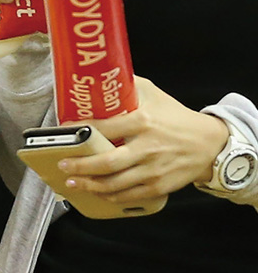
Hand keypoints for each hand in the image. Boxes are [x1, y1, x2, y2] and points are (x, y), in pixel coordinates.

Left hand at [55, 77, 229, 203]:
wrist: (209, 143)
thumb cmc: (175, 116)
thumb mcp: (152, 94)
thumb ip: (127, 86)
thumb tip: (99, 76)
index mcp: (142, 122)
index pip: (104, 128)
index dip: (80, 131)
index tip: (63, 131)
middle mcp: (146, 147)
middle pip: (107, 162)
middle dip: (81, 166)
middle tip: (62, 164)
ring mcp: (153, 170)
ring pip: (116, 183)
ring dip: (90, 185)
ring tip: (72, 181)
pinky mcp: (160, 186)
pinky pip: (130, 195)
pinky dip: (110, 196)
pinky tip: (97, 193)